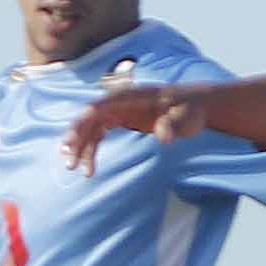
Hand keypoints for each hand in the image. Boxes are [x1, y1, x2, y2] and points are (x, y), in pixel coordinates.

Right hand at [62, 85, 207, 174]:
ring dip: (80, 147)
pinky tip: (89, 168)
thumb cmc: (190, 110)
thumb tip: (165, 138)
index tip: (75, 139)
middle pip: (89, 118)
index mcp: (130, 96)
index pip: (100, 106)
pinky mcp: (120, 120)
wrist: (195, 106)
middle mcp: (119, 101)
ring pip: (90, 128)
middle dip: (76, 138)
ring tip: (74, 168)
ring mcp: (118, 111)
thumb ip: (173, 125)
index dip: (84, 122)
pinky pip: (98, 135)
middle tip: (69, 161)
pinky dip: (91, 150)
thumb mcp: (185, 117)